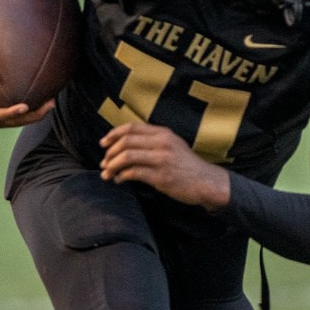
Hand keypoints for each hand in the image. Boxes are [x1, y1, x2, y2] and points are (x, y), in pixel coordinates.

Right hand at [0, 66, 52, 131]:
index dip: (11, 113)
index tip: (26, 106)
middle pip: (11, 122)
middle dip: (32, 115)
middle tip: (51, 104)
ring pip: (12, 121)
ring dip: (31, 115)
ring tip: (50, 104)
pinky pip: (9, 117)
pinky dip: (22, 112)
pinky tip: (36, 103)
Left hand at [99, 121, 229, 208]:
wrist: (206, 182)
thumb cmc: (187, 165)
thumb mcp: (173, 144)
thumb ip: (153, 141)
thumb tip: (125, 143)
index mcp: (163, 133)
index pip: (132, 127)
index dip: (113, 134)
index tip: (103, 143)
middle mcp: (162, 143)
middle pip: (126, 141)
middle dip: (110, 152)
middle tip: (104, 162)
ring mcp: (162, 159)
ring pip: (127, 156)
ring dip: (112, 165)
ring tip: (107, 173)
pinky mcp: (161, 176)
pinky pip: (133, 173)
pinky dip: (121, 176)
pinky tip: (119, 180)